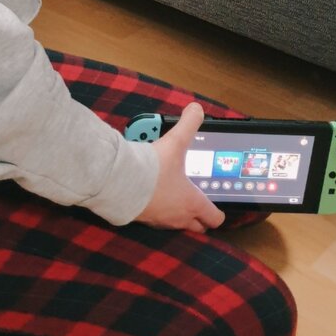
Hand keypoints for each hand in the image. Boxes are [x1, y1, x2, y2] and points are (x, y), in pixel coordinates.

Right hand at [133, 102, 225, 232]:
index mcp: (191, 202)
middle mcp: (178, 217)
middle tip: (194, 196)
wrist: (117, 182)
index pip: (214, 218)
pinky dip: (156, 208)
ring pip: (175, 222)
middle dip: (198, 214)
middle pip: (197, 226)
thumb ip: (188, 123)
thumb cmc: (152, 169)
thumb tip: (197, 109)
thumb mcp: (175, 141)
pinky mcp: (141, 219)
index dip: (218, 212)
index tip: (215, 202)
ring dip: (176, 210)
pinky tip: (149, 191)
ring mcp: (159, 221)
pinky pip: (154, 219)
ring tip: (170, 190)